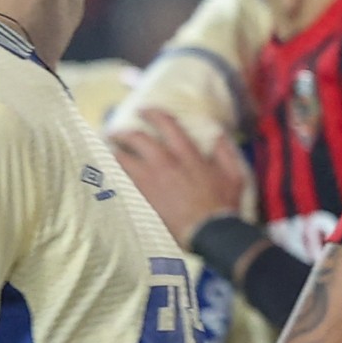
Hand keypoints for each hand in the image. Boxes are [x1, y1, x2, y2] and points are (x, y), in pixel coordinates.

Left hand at [111, 111, 247, 248]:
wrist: (208, 232)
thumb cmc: (223, 206)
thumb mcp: (234, 175)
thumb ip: (225, 152)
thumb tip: (219, 134)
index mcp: (188, 155)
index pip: (167, 125)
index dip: (152, 114)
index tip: (142, 110)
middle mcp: (167, 163)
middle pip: (138, 139)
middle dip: (124, 131)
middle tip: (114, 131)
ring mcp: (152, 181)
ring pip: (124, 159)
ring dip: (113, 151)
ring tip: (107, 149)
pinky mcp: (144, 198)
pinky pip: (122, 181)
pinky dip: (114, 174)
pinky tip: (109, 172)